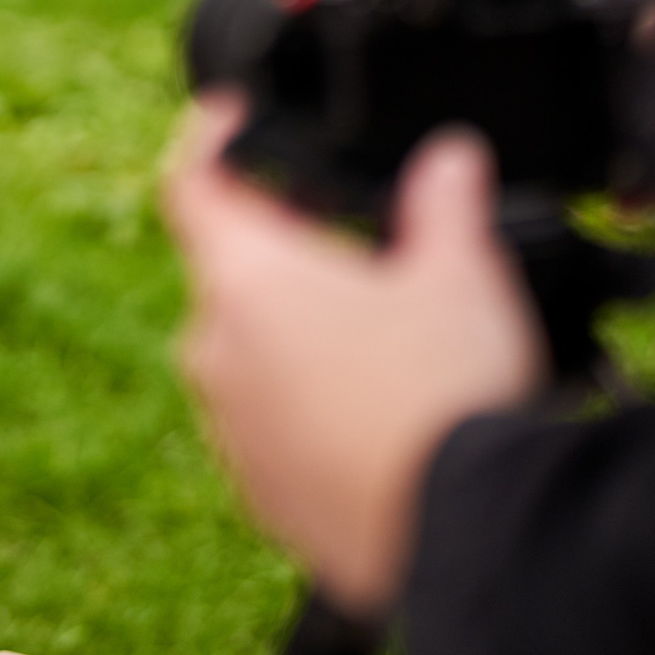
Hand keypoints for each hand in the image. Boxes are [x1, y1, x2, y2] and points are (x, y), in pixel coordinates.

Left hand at [161, 94, 541, 616]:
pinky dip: (310, 400)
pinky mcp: (259, 490)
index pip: (192, 185)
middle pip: (231, 271)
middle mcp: (215, 350)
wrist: (458, 538)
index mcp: (245, 280)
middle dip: (284, 247)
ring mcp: (230, 428)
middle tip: (351, 234)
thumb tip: (451, 159)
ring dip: (299, 329)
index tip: (232, 116)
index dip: (209, 139)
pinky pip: (272, 421)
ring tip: (383, 330)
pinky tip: (381, 406)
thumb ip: (448, 202)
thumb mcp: (462, 273)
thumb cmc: (444, 393)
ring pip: (252, 350)